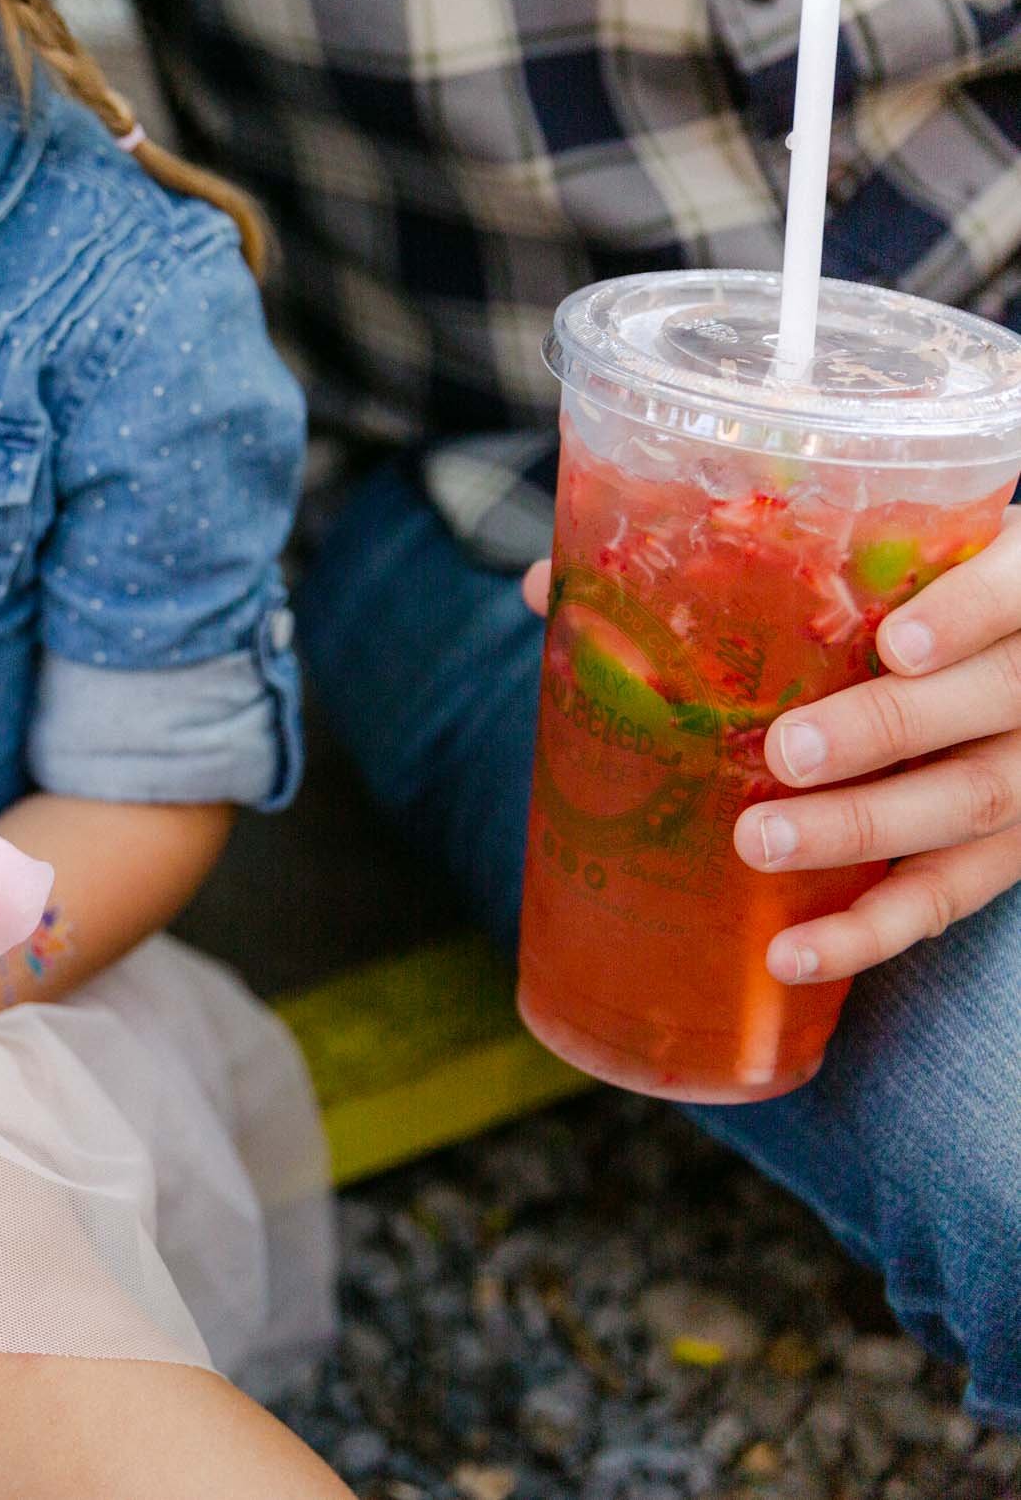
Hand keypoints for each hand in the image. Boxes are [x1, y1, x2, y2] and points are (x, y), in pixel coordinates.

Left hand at [526, 520, 1020, 983]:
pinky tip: (788, 955)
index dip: (969, 613)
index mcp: (1008, 579)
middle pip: (988, 703)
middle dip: (885, 729)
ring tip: (761, 840)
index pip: (1017, 586)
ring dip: (862, 828)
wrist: (977, 658)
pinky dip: (866, 933)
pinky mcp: (1001, 852)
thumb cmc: (887, 596)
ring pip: (970, 804)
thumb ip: (718, 564)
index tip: (897, 643)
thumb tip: (545, 583)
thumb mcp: (851, 563)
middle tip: (784, 752)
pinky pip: (943, 899)